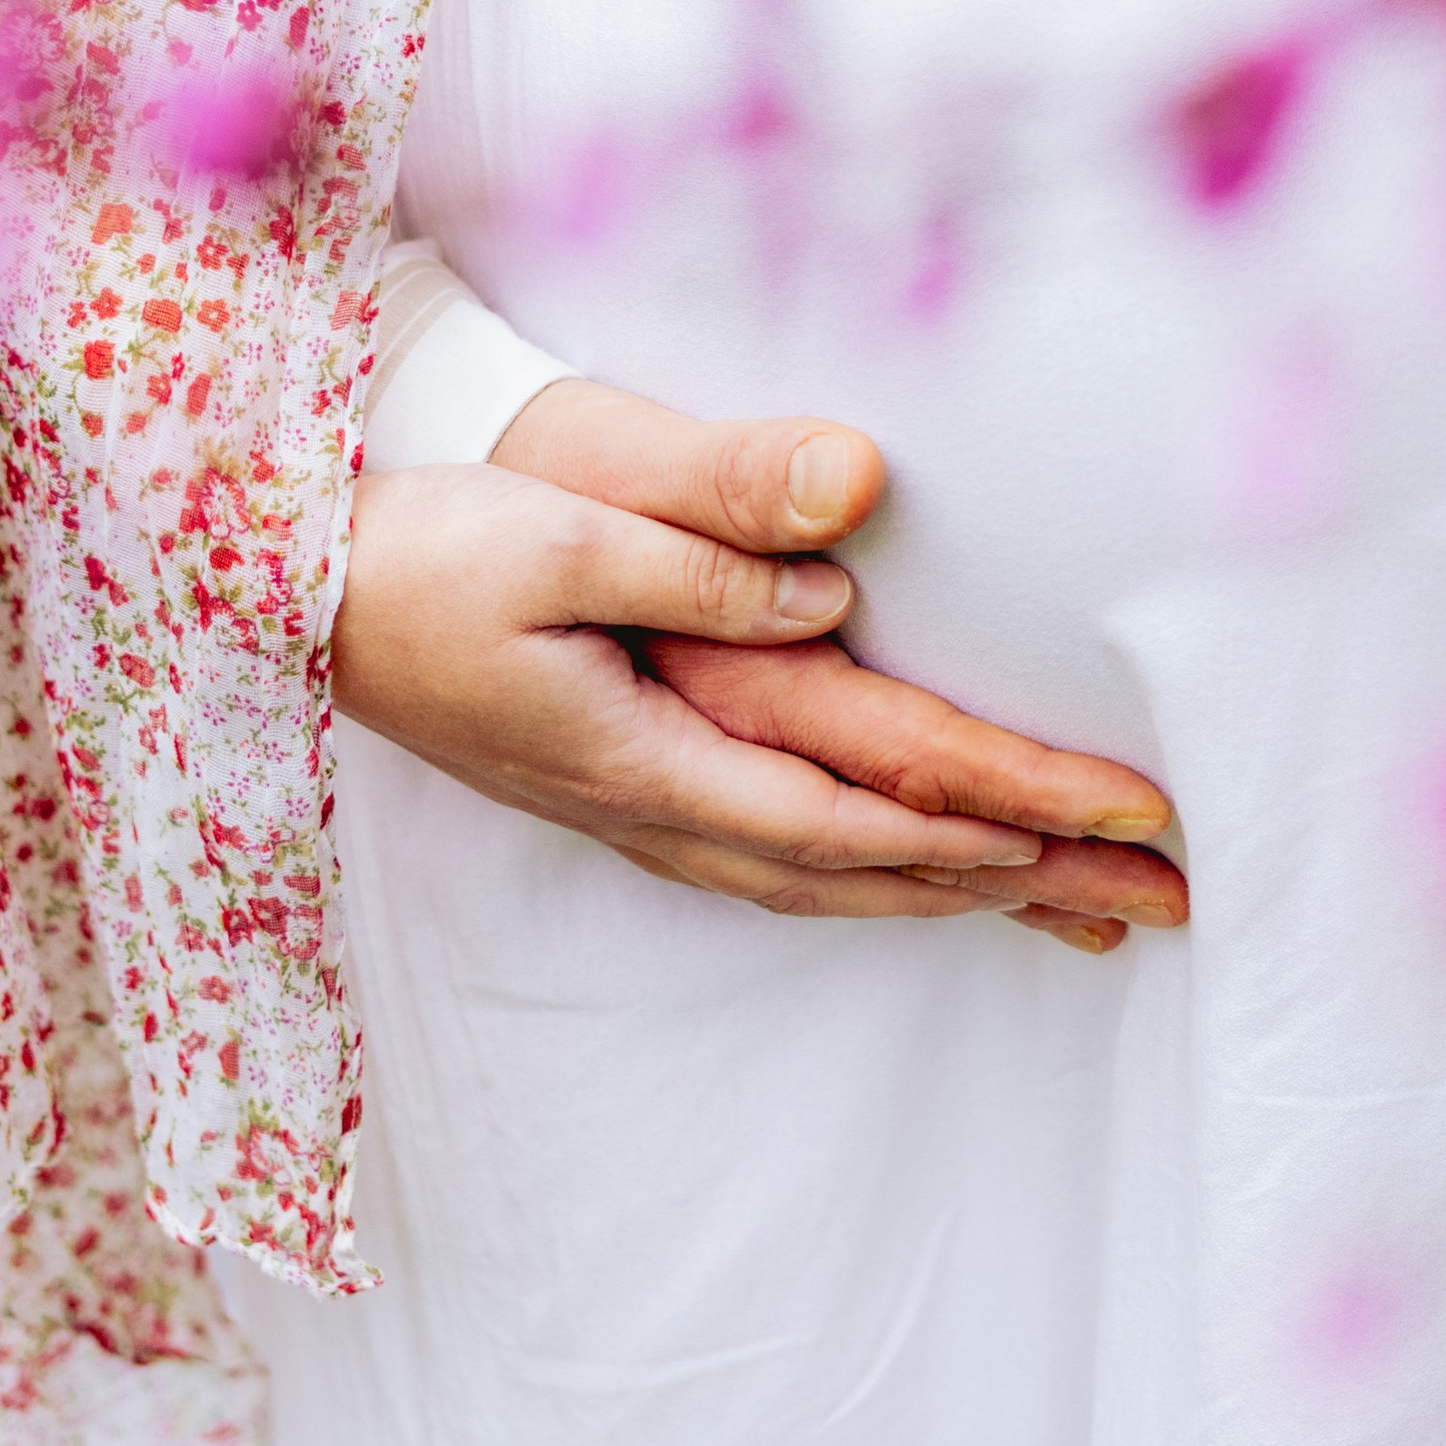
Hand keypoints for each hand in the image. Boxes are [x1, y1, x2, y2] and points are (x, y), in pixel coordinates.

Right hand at [336, 384, 1187, 953]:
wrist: (287, 610)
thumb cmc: (417, 559)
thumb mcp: (551, 532)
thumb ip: (694, 553)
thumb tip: (836, 572)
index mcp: (660, 750)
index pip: (871, 801)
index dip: (1003, 815)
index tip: (1123, 820)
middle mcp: (664, 807)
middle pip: (878, 870)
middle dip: (1026, 887)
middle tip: (1158, 900)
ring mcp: (642, 815)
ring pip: (834, 885)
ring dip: (961, 898)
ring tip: (1074, 913)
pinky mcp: (626, 793)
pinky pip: (784, 868)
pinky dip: (877, 883)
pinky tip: (911, 883)